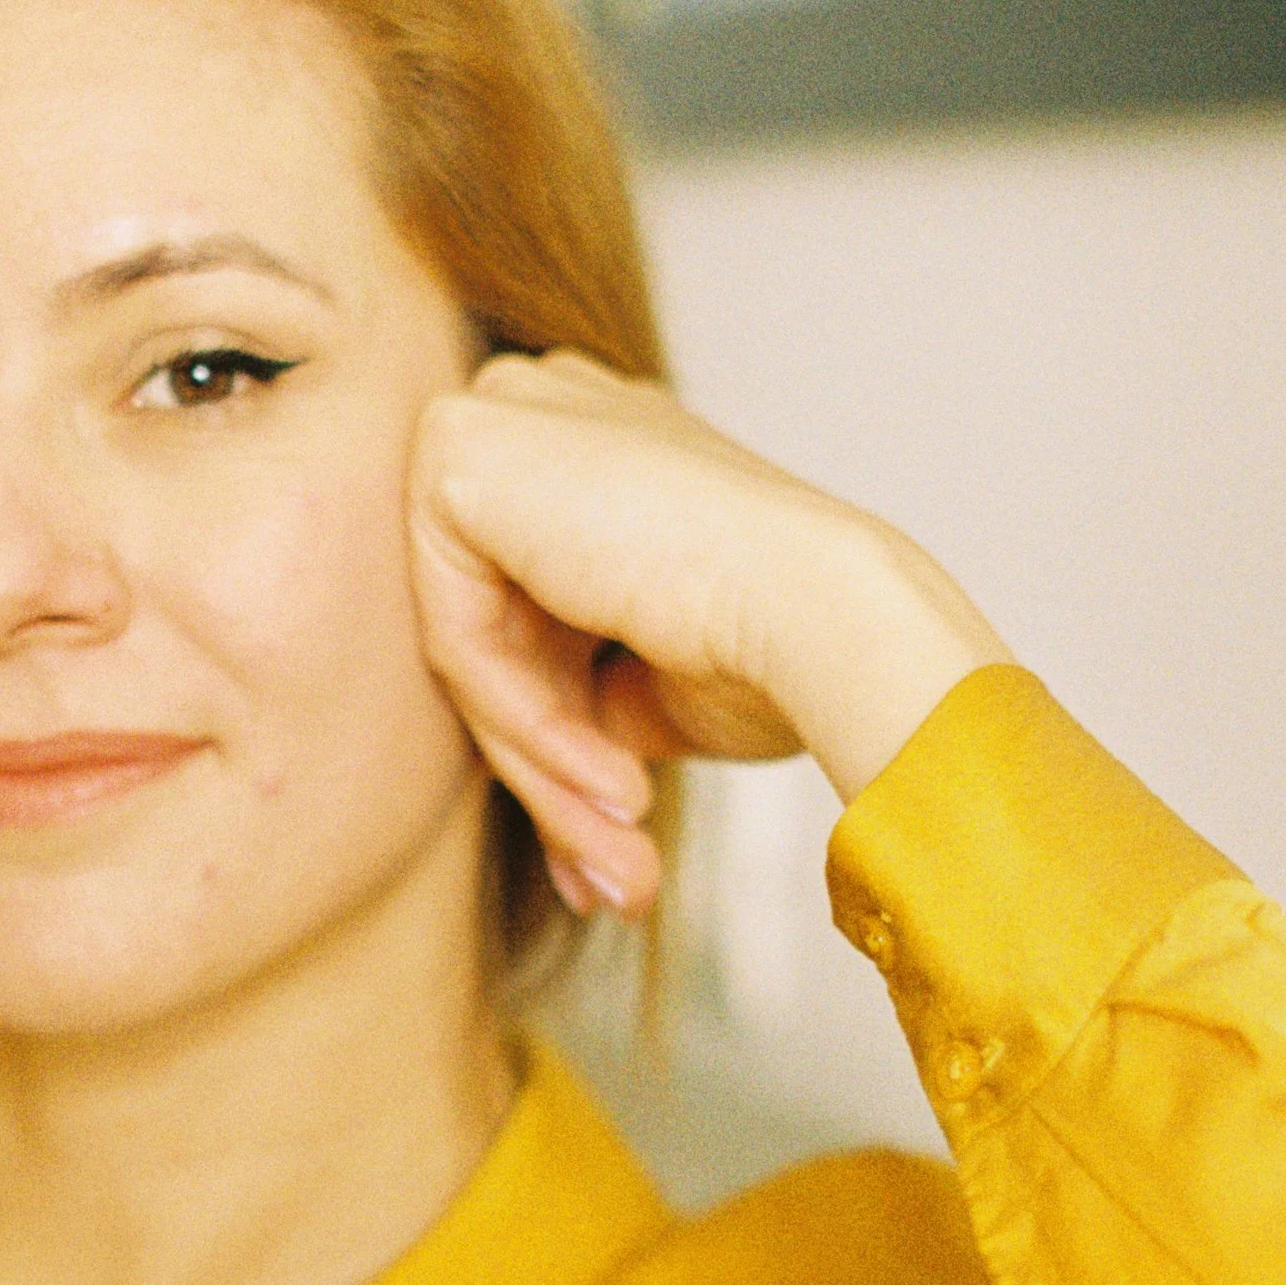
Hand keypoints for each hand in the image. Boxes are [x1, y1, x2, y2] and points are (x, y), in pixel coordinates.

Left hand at [408, 354, 1010, 914]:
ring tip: (622, 852)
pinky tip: (613, 778)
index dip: (561, 730)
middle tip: (614, 869)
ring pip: (473, 646)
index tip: (617, 827)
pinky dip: (527, 723)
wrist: (828, 614)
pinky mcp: (458, 453)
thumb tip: (531, 769)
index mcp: (592, 445)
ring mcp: (498, 420)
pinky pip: (457, 635)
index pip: (525, 611)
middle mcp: (542, 415)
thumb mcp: (645, 682)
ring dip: (548, 765)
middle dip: (547, 764)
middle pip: (493, 631)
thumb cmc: (774, 650)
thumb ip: (564, 693)